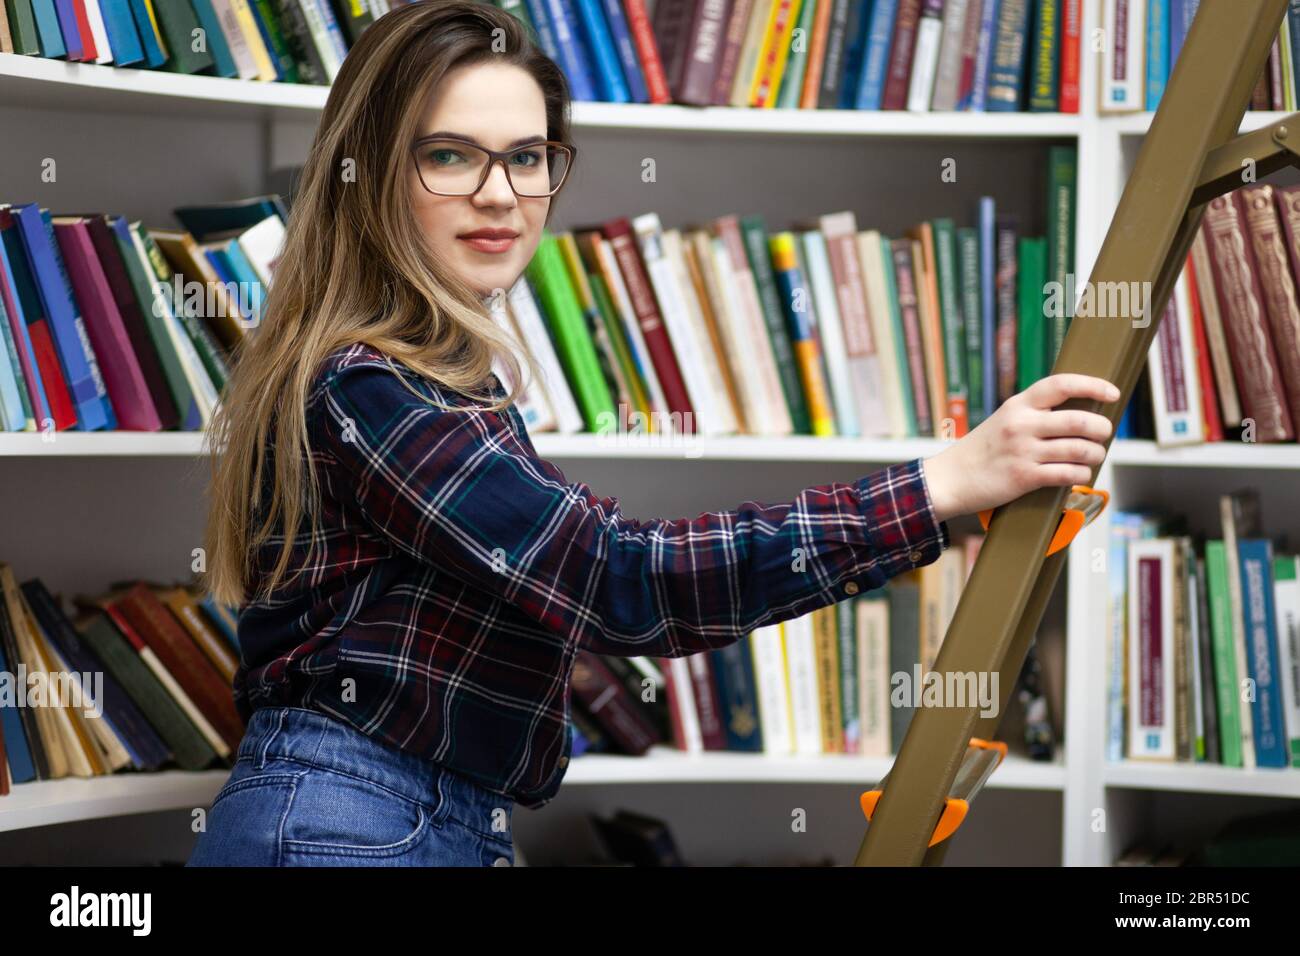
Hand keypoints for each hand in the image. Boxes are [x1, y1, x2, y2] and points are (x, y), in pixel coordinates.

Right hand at [921, 374, 1119, 523]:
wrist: (951, 478)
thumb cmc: (983, 449)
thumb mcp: (1004, 420)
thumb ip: (1035, 414)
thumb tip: (1081, 413)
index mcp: (1018, 405)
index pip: (1061, 385)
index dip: (1092, 385)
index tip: (1112, 393)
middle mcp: (1021, 425)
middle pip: (1078, 421)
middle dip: (1101, 428)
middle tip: (1104, 432)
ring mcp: (1023, 452)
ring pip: (1079, 449)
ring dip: (1095, 454)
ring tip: (1095, 455)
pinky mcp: (1024, 477)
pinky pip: (1068, 474)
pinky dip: (1081, 474)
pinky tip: (1080, 474)